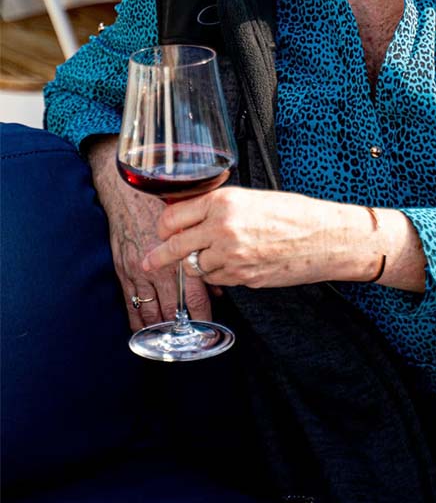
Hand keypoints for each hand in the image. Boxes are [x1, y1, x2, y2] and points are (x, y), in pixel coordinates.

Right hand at [87, 136, 212, 328]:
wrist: (127, 191)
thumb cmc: (162, 202)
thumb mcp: (192, 220)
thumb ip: (205, 250)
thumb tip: (217, 281)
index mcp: (179, 255)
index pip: (193, 296)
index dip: (202, 314)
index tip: (209, 325)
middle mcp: (158, 268)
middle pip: (172, 310)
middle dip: (182, 326)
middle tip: (191, 338)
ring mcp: (138, 272)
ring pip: (151, 311)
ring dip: (161, 327)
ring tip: (170, 339)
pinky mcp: (123, 271)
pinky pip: (130, 304)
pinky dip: (139, 321)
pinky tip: (146, 331)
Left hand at [142, 187, 379, 287]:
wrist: (325, 237)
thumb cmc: (294, 212)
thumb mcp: (253, 198)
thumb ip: (220, 207)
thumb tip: (191, 217)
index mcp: (224, 201)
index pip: (174, 217)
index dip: (164, 226)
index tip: (161, 231)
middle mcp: (222, 228)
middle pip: (175, 246)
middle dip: (158, 256)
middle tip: (147, 261)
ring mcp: (231, 256)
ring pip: (196, 266)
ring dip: (198, 263)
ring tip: (214, 255)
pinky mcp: (242, 277)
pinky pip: (218, 279)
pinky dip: (219, 274)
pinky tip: (235, 263)